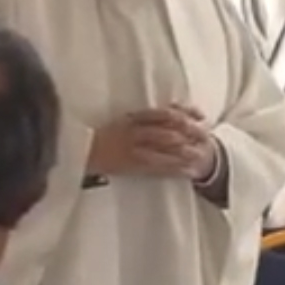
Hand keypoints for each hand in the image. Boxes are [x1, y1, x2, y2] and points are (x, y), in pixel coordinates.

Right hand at [88, 107, 215, 179]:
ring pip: (165, 146)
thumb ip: (143, 119)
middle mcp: (134, 129)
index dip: (185, 113)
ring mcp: (132, 147)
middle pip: (168, 128)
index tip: (200, 115)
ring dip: (185, 151)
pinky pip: (157, 165)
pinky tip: (188, 171)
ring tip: (201, 156)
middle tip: (205, 137)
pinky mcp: (131, 164)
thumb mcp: (122, 121)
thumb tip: (171, 114)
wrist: (79, 152)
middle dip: (189, 133)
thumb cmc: (102, 137)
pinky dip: (175, 168)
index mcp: (132, 117)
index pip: (164, 112)